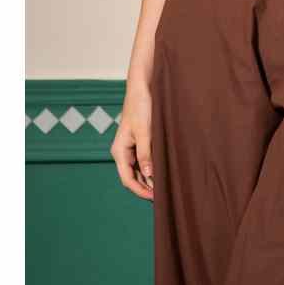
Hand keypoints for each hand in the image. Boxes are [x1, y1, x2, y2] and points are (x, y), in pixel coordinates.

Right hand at [110, 82, 154, 199]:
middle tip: (162, 195)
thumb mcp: (145, 131)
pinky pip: (143, 159)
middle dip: (145, 186)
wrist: (142, 87)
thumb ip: (146, 153)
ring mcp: (130, 146)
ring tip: (164, 185)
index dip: (140, 190)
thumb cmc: (141, 106)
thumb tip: (148, 175)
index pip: (127, 179)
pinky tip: (162, 170)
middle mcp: (123, 151)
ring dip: (149, 177)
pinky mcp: (139, 141)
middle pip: (132, 176)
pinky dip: (151, 167)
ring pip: (138, 169)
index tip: (154, 197)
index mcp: (119, 150)